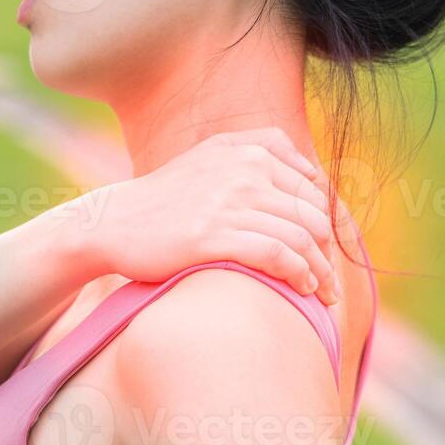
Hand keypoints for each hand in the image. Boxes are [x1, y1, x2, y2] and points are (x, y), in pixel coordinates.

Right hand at [58, 128, 342, 303]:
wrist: (112, 223)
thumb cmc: (164, 201)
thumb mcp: (210, 158)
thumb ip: (258, 153)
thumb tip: (311, 173)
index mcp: (249, 151)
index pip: (312, 189)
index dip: (330, 224)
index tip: (330, 252)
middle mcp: (244, 171)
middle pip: (311, 214)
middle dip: (329, 251)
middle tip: (331, 281)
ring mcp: (229, 202)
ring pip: (300, 236)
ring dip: (319, 270)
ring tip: (322, 293)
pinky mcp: (213, 236)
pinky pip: (276, 254)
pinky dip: (297, 274)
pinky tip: (301, 289)